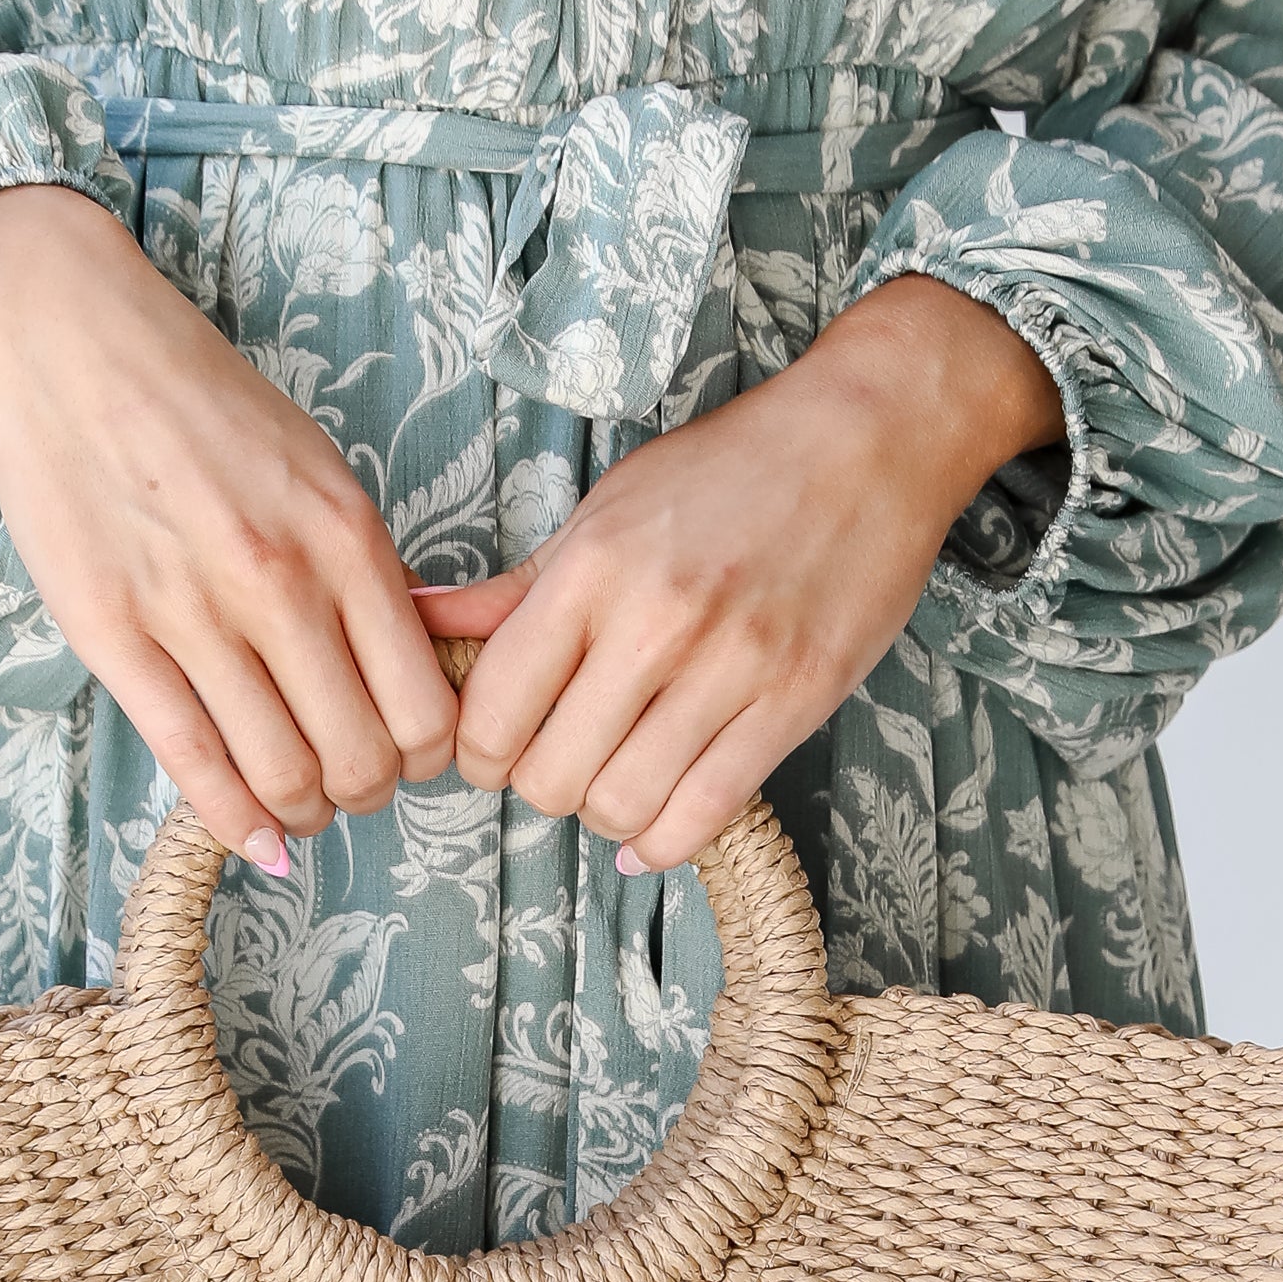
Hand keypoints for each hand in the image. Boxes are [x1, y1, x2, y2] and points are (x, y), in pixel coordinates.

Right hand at [0, 184, 456, 866]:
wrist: (75, 343)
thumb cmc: (204, 408)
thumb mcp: (318, 470)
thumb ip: (364, 567)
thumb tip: (413, 662)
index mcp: (346, 538)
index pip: (424, 704)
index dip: (428, 757)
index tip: (408, 754)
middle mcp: (280, 581)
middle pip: (362, 755)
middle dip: (368, 793)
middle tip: (351, 786)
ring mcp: (193, 613)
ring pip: (282, 773)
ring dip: (304, 813)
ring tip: (299, 805)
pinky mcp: (113, 635)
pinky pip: (191, 762)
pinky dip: (234, 823)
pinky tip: (256, 842)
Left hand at [419, 281, 1061, 869]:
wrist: (868, 439)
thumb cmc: (729, 470)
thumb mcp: (605, 511)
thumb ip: (512, 587)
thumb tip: (413, 618)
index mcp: (594, 569)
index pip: (492, 708)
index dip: (476, 751)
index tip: (493, 746)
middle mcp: (656, 623)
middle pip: (550, 774)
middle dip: (537, 786)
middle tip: (555, 763)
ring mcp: (732, 667)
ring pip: (624, 806)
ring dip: (602, 814)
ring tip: (610, 782)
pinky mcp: (795, 702)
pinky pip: (705, 813)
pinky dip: (662, 842)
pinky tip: (650, 828)